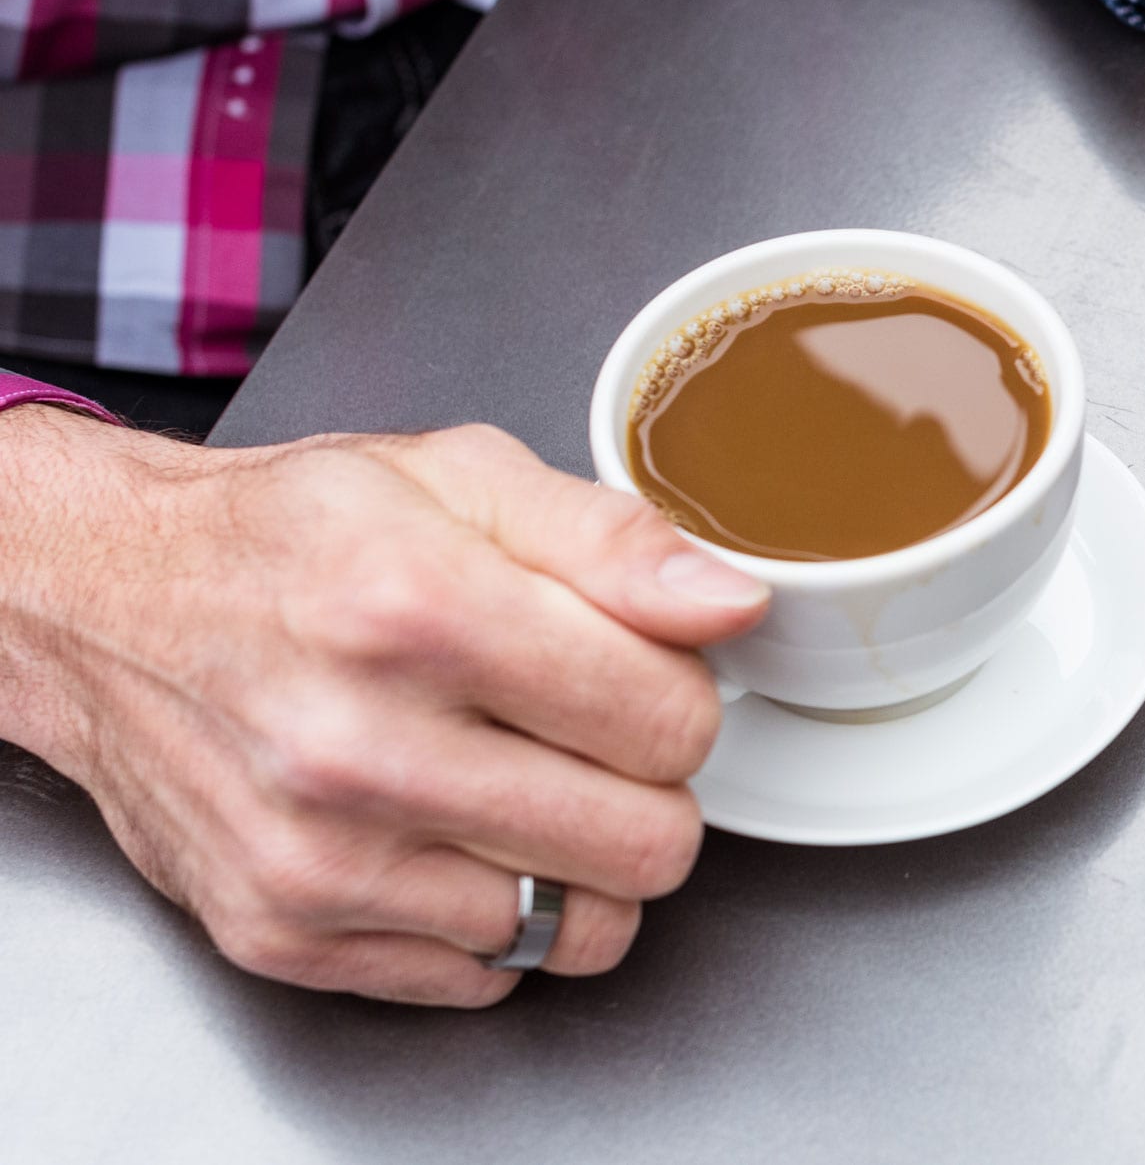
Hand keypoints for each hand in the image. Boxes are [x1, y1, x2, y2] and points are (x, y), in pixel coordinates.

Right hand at [0, 412, 768, 1003]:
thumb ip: (615, 538)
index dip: (682, 694)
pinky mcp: (283, 934)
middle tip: (590, 737)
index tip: (639, 671)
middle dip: (649, 789)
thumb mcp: (461, 475)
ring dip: (579, 861)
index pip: (670, 720)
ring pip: (579, 926)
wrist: (105, 607)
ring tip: (523, 783)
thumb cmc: (289, 536)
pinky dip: (496, 918)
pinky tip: (452, 835)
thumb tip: (732, 603)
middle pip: (645, 841)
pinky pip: (486, 976)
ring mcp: (318, 858)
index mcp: (416, 610)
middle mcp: (359, 747)